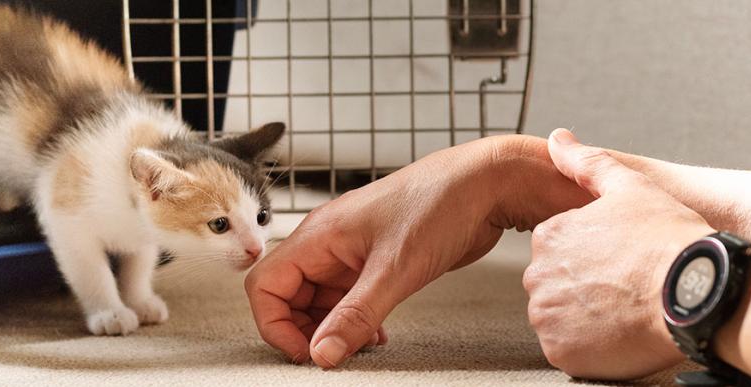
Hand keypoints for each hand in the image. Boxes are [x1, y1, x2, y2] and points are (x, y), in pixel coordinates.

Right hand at [245, 136, 590, 367]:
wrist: (485, 184)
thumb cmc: (440, 204)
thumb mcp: (395, 270)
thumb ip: (355, 316)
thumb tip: (322, 354)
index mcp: (319, 235)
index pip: (265, 285)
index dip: (275, 324)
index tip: (307, 352)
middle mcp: (329, 241)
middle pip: (288, 296)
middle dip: (305, 330)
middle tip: (337, 353)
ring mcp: (352, 250)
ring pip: (320, 300)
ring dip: (334, 328)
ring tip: (362, 345)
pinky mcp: (377, 259)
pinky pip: (349, 296)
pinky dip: (356, 320)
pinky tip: (378, 334)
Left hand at [524, 129, 714, 379]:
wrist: (695, 292)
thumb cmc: (670, 240)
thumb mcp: (631, 186)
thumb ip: (587, 164)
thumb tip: (558, 139)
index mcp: (550, 235)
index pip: (559, 251)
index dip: (594, 257)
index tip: (620, 262)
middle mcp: (539, 275)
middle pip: (556, 285)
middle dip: (585, 288)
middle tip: (626, 287)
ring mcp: (549, 316)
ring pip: (561, 318)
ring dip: (586, 317)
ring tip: (625, 309)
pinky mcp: (562, 352)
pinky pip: (569, 350)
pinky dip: (590, 346)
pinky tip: (620, 331)